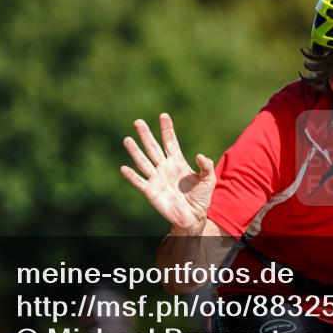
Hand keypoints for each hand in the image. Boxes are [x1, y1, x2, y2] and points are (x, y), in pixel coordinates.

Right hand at [121, 114, 215, 234]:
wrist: (193, 217)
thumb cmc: (201, 198)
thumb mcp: (208, 179)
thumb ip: (206, 166)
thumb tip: (200, 155)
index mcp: (178, 162)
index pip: (170, 142)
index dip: (167, 129)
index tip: (163, 116)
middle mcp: (164, 168)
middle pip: (153, 147)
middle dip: (146, 135)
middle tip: (138, 122)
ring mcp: (156, 179)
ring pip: (143, 161)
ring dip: (135, 151)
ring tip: (127, 139)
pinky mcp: (151, 192)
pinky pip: (139, 182)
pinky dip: (131, 175)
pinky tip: (124, 168)